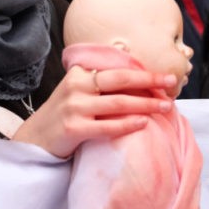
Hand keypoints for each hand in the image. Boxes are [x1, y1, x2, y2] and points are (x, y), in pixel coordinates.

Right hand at [12, 65, 175, 158]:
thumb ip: (98, 82)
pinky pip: (108, 126)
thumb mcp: (76, 91)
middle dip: (150, 81)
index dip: (143, 72)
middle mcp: (76, 87)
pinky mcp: (74, 128)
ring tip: (165, 106)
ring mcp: (74, 107)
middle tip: (172, 83)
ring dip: (146, 104)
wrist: (35, 139)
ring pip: (118, 103)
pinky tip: (144, 123)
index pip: (116, 69)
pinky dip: (128, 124)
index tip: (165, 77)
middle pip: (120, 80)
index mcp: (78, 74)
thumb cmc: (63, 115)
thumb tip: (134, 72)